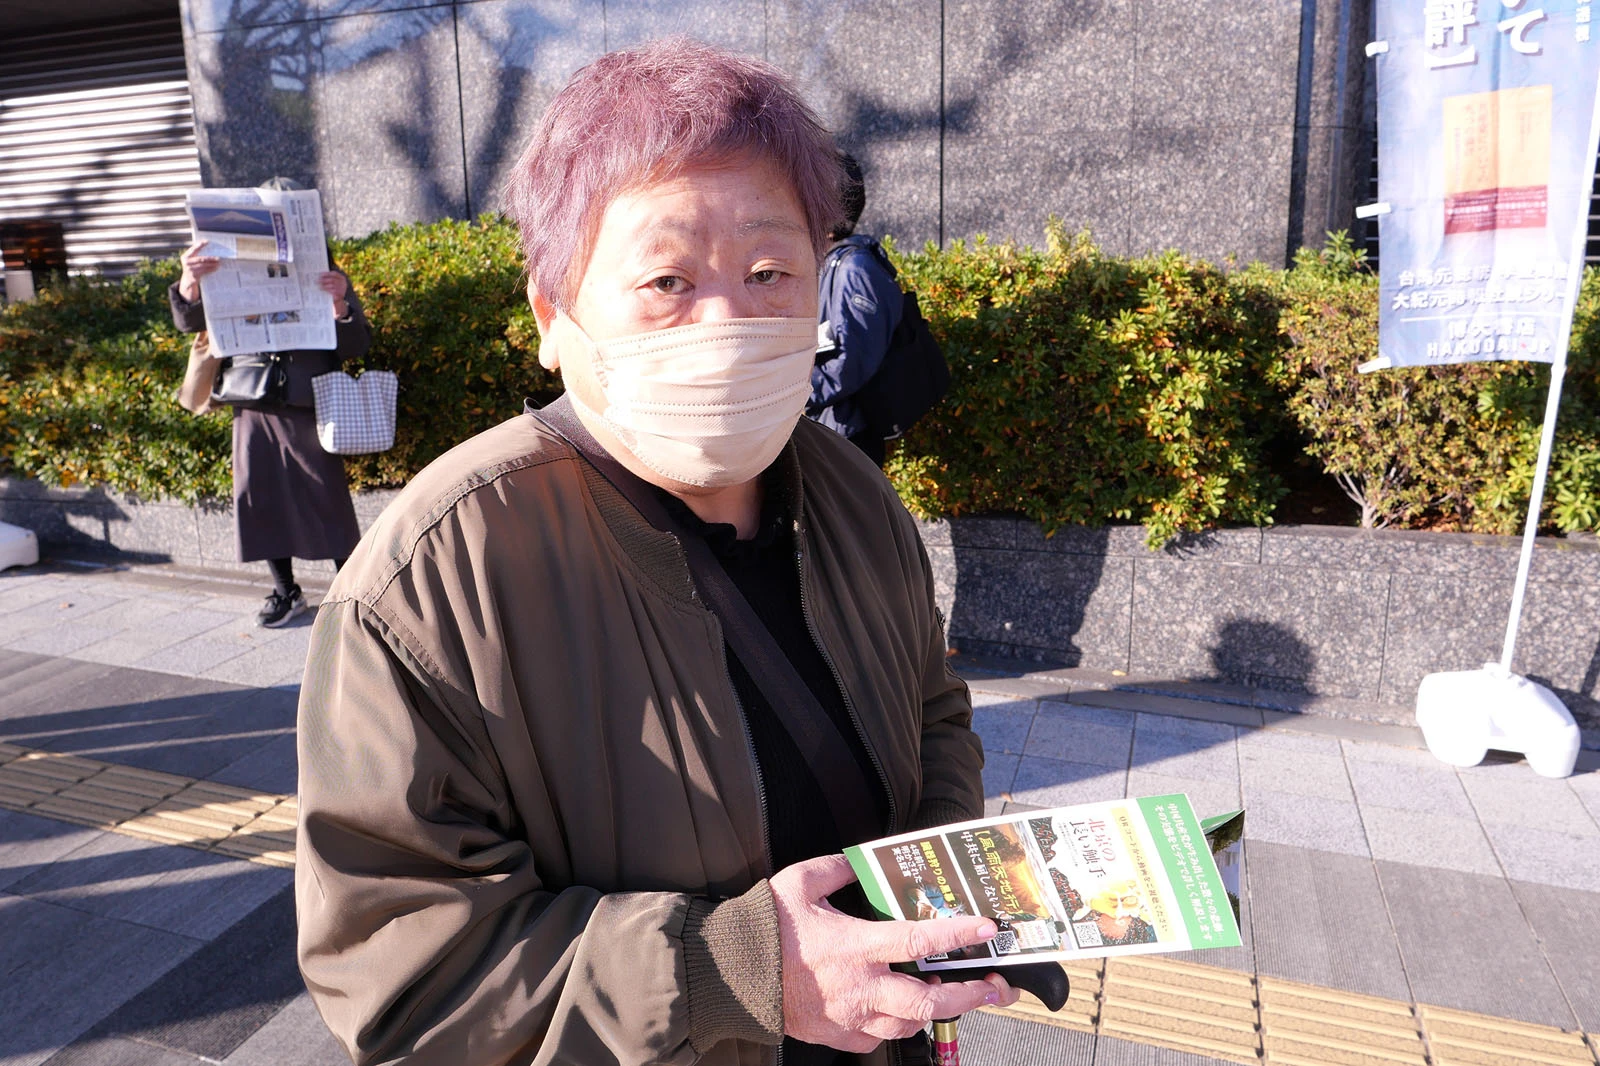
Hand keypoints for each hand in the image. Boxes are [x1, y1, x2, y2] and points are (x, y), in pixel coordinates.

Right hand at [178, 240, 220, 302]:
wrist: (188, 280)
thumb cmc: (192, 268)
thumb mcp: (191, 261)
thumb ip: (196, 255)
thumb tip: (209, 248)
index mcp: (185, 256)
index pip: (193, 249)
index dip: (200, 245)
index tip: (207, 241)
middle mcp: (186, 262)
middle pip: (200, 259)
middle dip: (210, 258)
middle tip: (218, 258)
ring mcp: (189, 269)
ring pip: (203, 265)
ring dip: (212, 264)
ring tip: (219, 263)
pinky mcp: (193, 275)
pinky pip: (204, 271)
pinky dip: (211, 269)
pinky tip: (216, 268)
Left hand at [318, 271, 349, 318]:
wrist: (339, 301)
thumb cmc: (334, 290)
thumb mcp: (333, 283)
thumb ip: (329, 279)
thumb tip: (319, 276)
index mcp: (342, 278)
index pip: (334, 274)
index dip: (327, 274)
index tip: (320, 274)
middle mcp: (343, 283)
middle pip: (332, 280)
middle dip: (324, 280)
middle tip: (317, 281)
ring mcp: (342, 289)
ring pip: (332, 285)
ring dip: (325, 285)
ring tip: (319, 286)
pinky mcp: (340, 295)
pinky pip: (332, 291)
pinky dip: (327, 290)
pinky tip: (322, 290)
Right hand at [770, 855, 1018, 1053]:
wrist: (730, 973)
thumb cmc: (763, 928)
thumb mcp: (798, 882)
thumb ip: (836, 868)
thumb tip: (859, 859)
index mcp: (855, 945)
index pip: (918, 940)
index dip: (957, 935)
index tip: (985, 929)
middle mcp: (859, 985)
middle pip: (928, 1002)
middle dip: (967, 996)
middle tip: (992, 986)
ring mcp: (849, 1015)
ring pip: (908, 1025)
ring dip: (936, 1012)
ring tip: (952, 997)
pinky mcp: (836, 1034)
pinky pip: (876, 1038)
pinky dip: (896, 1026)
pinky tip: (900, 1012)